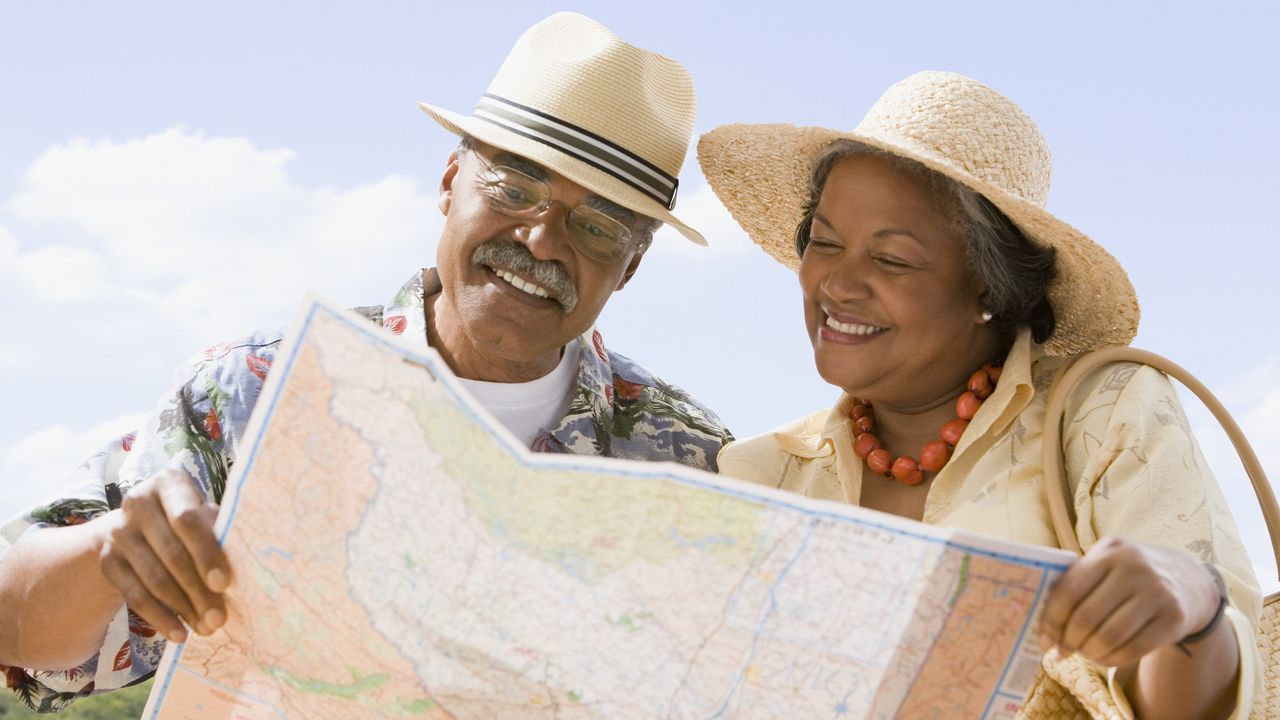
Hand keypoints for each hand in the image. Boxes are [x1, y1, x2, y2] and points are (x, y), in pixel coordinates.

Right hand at [95, 469, 231, 643]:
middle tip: (219, 619)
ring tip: (206, 629)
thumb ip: (218, 532)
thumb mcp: (203, 516)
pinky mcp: (107, 561)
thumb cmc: (186, 521)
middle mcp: (137, 502)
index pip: (187, 519)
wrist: (135, 528)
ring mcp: (118, 532)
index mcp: (168, 483)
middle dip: (198, 590)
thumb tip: (249, 568)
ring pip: (154, 579)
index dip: (206, 553)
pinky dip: (160, 618)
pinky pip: (135, 596)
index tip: (224, 583)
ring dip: (183, 608)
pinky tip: (180, 633)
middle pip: (172, 554)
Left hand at [1039, 537, 1221, 667]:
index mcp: (1110, 553)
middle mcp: (1135, 570)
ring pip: (1109, 637)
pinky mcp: (1174, 619)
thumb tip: (1042, 617)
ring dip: (1089, 652)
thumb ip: (1078, 577)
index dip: (1051, 620)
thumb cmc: (1132, 573)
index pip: (1069, 590)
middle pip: (1087, 617)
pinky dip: (1111, 660)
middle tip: (1061, 652)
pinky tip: (1104, 658)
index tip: (1043, 639)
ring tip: (1083, 654)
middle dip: (1068, 640)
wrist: (1190, 580)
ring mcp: (1157, 594)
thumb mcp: (1108, 559)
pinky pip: (1133, 650)